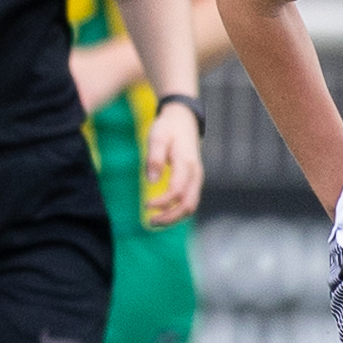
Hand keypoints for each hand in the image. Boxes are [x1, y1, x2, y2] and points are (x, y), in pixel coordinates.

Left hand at [142, 102, 204, 225]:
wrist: (183, 119)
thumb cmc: (168, 128)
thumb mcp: (157, 137)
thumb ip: (154, 158)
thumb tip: (152, 180)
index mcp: (186, 164)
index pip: (176, 191)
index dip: (162, 202)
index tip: (145, 205)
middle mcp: (195, 174)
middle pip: (188, 205)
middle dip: (170, 217)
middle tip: (150, 222)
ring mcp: (197, 178)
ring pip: (191, 206)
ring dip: (174, 216)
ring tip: (154, 221)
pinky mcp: (194, 180)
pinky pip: (189, 201)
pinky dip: (177, 210)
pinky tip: (163, 211)